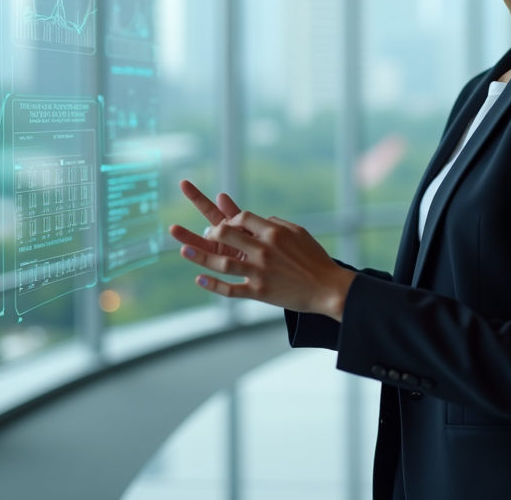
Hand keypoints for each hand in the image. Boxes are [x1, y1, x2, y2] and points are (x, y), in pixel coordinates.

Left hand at [169, 182, 354, 320]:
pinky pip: (230, 289)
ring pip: (223, 263)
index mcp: (273, 232)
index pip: (242, 217)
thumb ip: (277, 223)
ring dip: (200, 256)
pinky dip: (213, 285)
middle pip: (227, 234)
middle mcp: (263, 250)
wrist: (328, 288)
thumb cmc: (315, 259)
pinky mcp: (259, 292)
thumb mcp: (299, 233)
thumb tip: (259, 218)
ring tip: (182, 251)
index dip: (230, 218)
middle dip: (211, 232)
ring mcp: (259, 272)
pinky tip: (199, 279)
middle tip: (205, 235)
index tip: (226, 223)